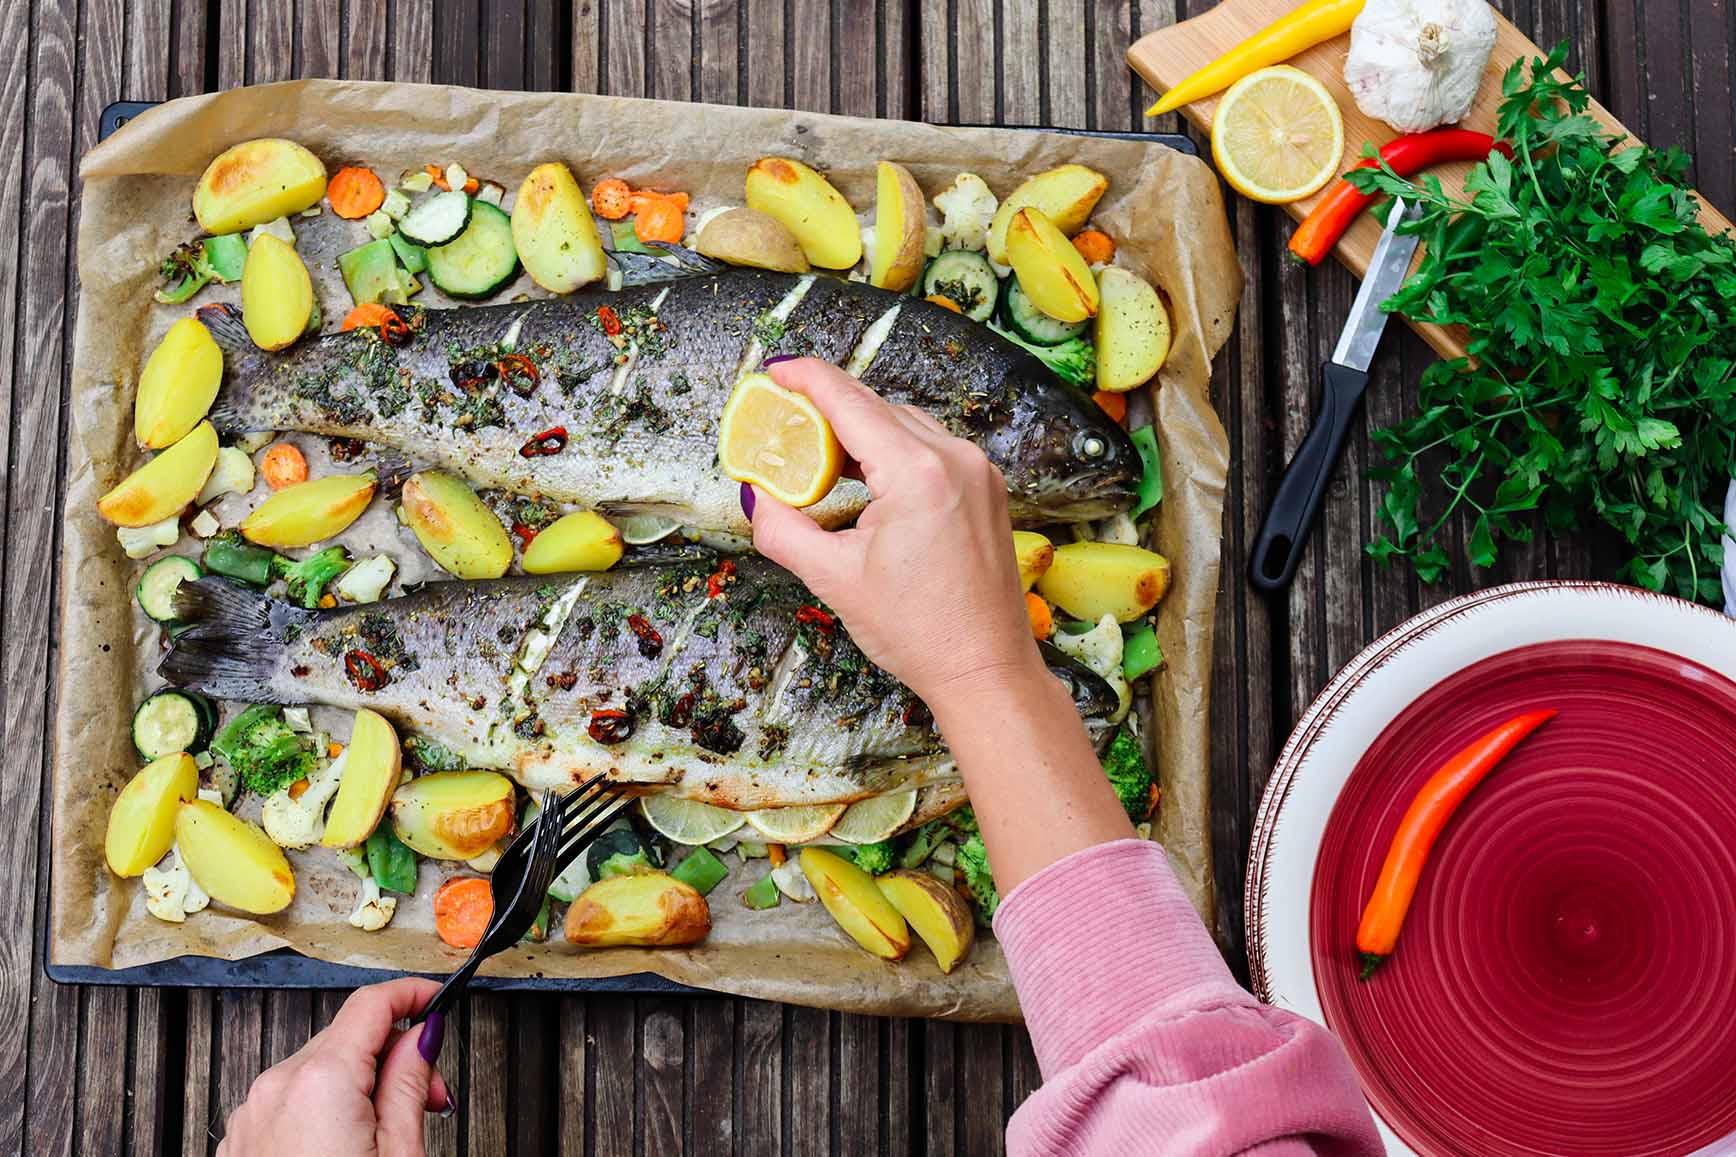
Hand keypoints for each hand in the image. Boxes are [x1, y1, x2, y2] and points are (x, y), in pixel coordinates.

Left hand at [217, 978, 450, 1156]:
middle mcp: (276, 1089)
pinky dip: (322, 1110)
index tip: (435, 998)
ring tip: (387, 1133)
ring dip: (359, 1086)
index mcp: (321, 1083)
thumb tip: (422, 1036)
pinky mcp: (242, 1141)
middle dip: (395, 1055)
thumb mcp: (400, 1153)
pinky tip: (346, 1144)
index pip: (372, 1004)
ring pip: (319, 1071)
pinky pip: (290, 1102)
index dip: (412, 993)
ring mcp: (252, 1116)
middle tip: (431, 1094)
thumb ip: (409, 1083)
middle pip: (348, 1039)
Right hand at [746, 357, 1042, 702]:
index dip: (806, 378)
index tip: (774, 371)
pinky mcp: (987, 488)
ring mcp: (978, 471)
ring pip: (907, 424)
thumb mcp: (834, 579)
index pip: (849, 401)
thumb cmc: (919, 631)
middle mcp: (955, 459)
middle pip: (878, 407)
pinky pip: (932, 448)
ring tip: (820, 449)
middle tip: (784, 415)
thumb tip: (756, 497)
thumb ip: (784, 529)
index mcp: (917, 473)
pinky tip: (867, 473)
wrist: (986, 669)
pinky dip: (894, 448)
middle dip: (828, 404)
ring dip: (862, 427)